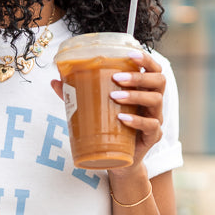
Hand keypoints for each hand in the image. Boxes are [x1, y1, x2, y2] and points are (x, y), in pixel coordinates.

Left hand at [50, 48, 164, 170]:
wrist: (118, 160)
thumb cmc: (110, 129)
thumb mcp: (95, 109)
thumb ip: (78, 94)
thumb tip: (55, 82)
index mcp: (143, 90)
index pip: (153, 69)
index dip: (145, 60)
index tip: (130, 54)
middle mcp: (153, 102)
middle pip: (159, 81)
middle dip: (138, 77)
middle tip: (116, 78)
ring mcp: (155, 119)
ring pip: (155, 100)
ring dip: (135, 96)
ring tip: (114, 96)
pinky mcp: (152, 137)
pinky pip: (151, 126)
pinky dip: (137, 121)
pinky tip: (122, 119)